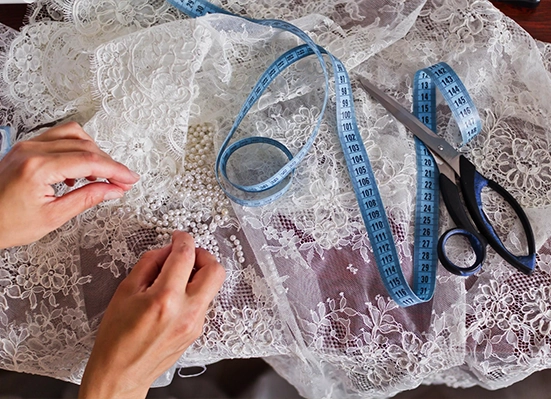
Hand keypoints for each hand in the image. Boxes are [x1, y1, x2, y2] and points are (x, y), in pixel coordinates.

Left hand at [0, 122, 139, 247]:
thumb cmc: (4, 223)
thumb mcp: (52, 217)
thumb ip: (87, 199)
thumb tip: (112, 190)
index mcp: (37, 167)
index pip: (89, 161)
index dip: (115, 170)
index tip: (130, 179)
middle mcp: (31, 150)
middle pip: (84, 145)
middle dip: (108, 163)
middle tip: (121, 181)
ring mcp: (26, 146)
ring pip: (72, 134)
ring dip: (93, 152)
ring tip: (101, 175)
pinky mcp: (25, 148)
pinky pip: (58, 138)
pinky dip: (76, 150)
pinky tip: (78, 171)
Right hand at [78, 231, 225, 398]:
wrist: (121, 374)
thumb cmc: (117, 338)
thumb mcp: (125, 291)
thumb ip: (149, 264)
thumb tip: (166, 250)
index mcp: (165, 299)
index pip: (186, 256)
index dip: (184, 239)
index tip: (179, 237)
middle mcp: (186, 311)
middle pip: (215, 270)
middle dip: (203, 255)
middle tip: (187, 254)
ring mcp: (195, 323)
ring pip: (213, 286)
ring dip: (200, 273)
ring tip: (178, 275)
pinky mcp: (197, 331)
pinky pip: (204, 301)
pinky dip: (195, 290)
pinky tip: (176, 294)